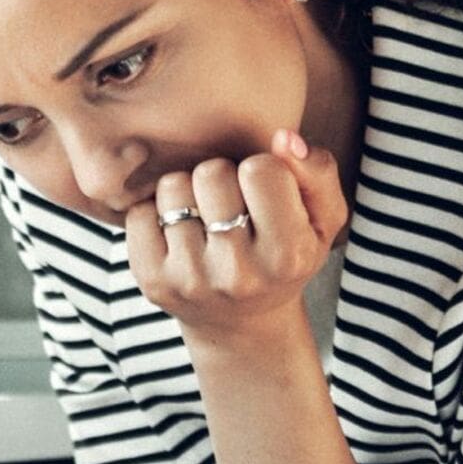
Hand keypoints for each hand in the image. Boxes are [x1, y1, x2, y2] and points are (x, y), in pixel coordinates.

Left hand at [125, 131, 349, 357]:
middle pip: (213, 172)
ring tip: (205, 219)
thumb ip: (318, 173)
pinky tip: (178, 235)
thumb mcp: (323, 222)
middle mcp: (239, 273)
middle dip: (222, 178)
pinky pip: (139, 212)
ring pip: (174, 187)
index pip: (262, 169)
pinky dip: (155, 214)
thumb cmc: (285, 258)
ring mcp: (191, 279)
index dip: (263, 172)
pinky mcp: (152, 281)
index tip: (265, 196)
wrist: (243, 325)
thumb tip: (284, 138)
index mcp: (287, 256)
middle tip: (232, 207)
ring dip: (188, 193)